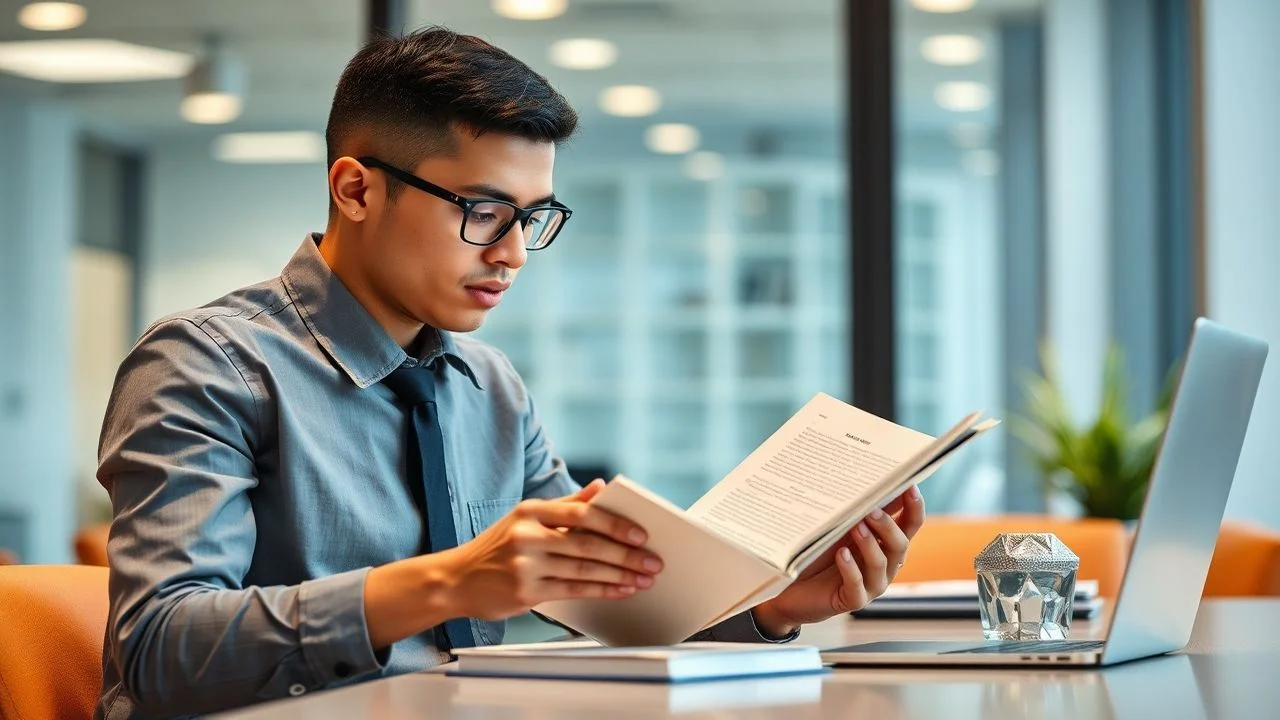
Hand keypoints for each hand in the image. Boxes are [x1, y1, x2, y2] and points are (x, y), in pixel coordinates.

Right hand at [439, 479, 663, 620]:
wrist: (455, 579)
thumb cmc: (496, 547)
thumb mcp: (525, 517)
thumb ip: (565, 504)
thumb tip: (600, 487)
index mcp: (530, 511)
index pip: (582, 514)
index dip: (615, 524)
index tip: (642, 534)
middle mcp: (527, 535)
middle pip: (587, 544)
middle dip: (626, 555)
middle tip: (652, 561)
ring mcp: (525, 565)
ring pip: (583, 570)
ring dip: (619, 575)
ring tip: (642, 578)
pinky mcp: (525, 592)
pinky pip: (572, 590)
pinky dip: (600, 590)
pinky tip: (619, 590)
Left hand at [752, 485, 925, 636]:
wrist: (792, 587)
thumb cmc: (818, 553)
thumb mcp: (839, 528)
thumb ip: (859, 511)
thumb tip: (874, 480)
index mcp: (885, 544)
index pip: (909, 525)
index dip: (914, 507)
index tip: (910, 486)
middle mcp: (884, 565)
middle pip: (899, 545)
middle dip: (888, 526)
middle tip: (871, 510)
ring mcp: (871, 585)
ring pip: (881, 565)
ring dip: (869, 544)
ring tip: (856, 528)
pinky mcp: (852, 600)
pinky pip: (857, 586)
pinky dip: (851, 569)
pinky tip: (842, 555)